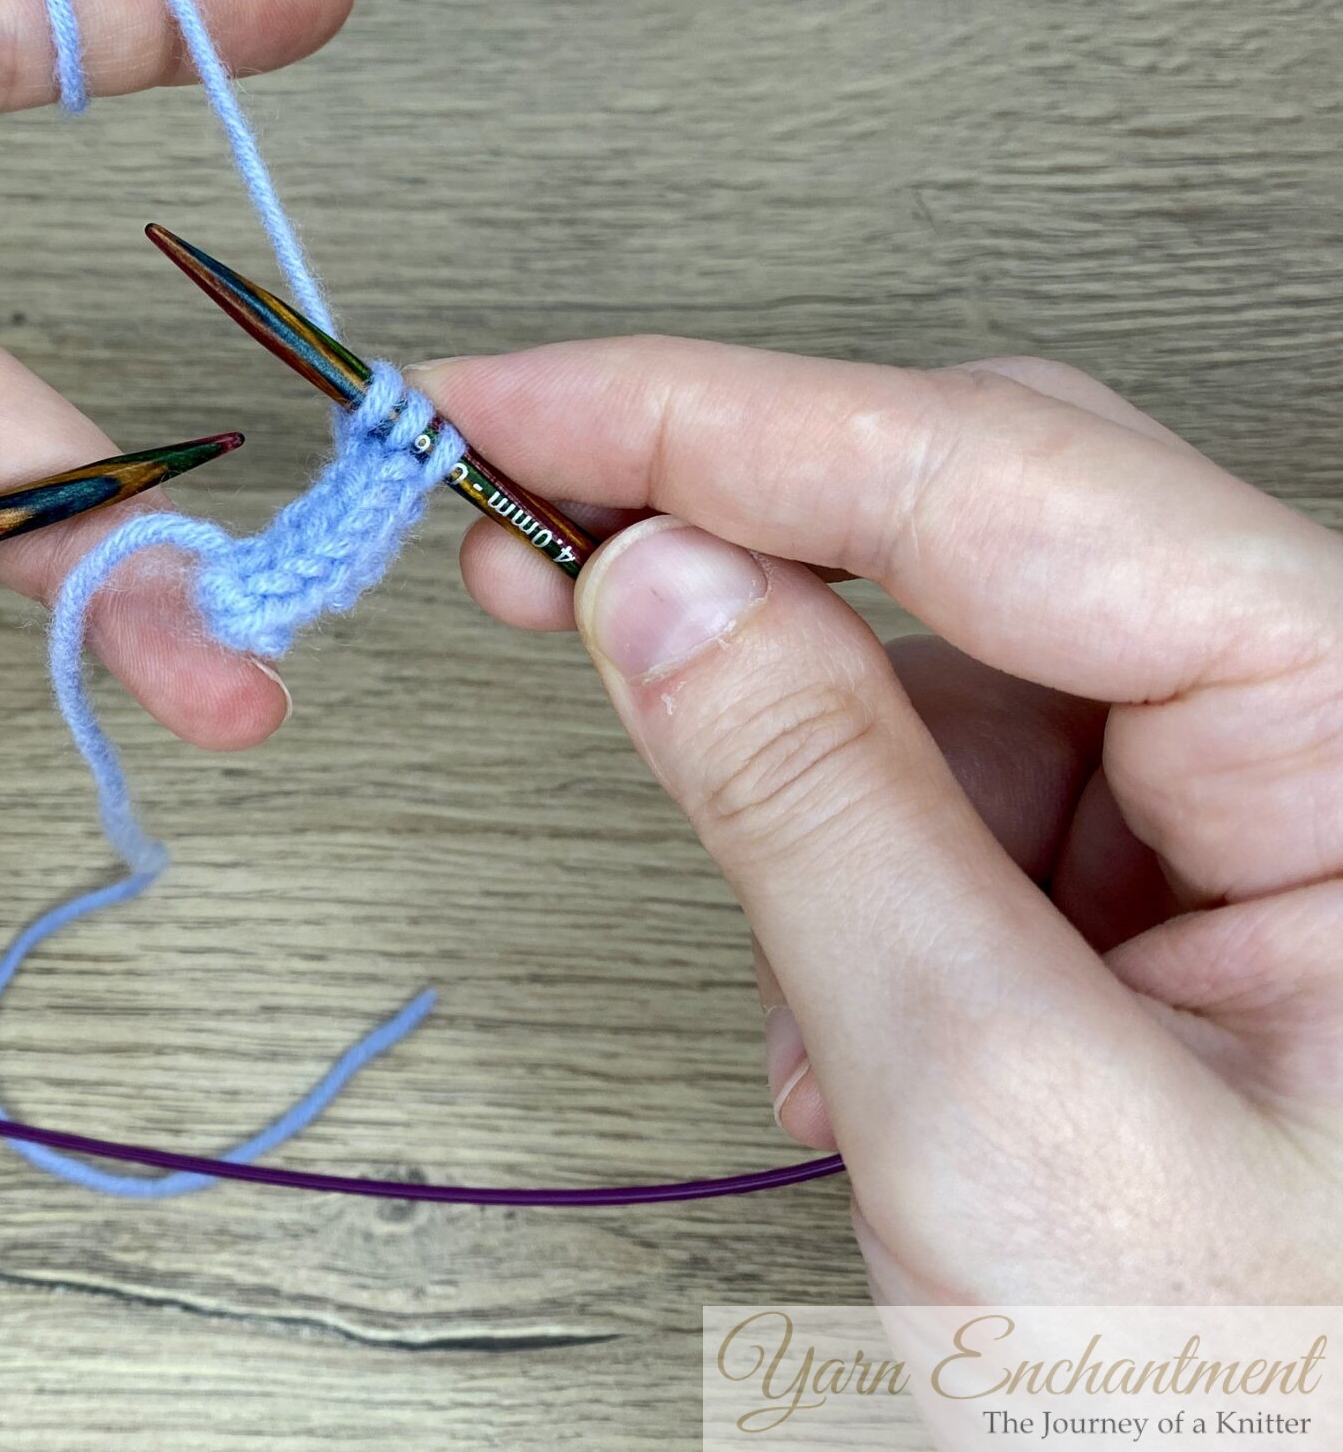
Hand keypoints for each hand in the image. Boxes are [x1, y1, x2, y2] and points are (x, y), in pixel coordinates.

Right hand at [414, 341, 1342, 1299]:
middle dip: (744, 562)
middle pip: (986, 520)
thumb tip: (652, 577)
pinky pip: (976, 794)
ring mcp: (1274, 811)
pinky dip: (863, 888)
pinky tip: (861, 1043)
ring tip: (813, 1021)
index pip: (992, 476)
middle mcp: (1335, 735)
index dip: (704, 419)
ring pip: (961, 673)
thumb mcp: (993, 1109)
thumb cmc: (1265, 1418)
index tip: (496, 404)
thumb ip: (812, 806)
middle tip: (524, 558)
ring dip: (818, 808)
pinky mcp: (1203, 887)